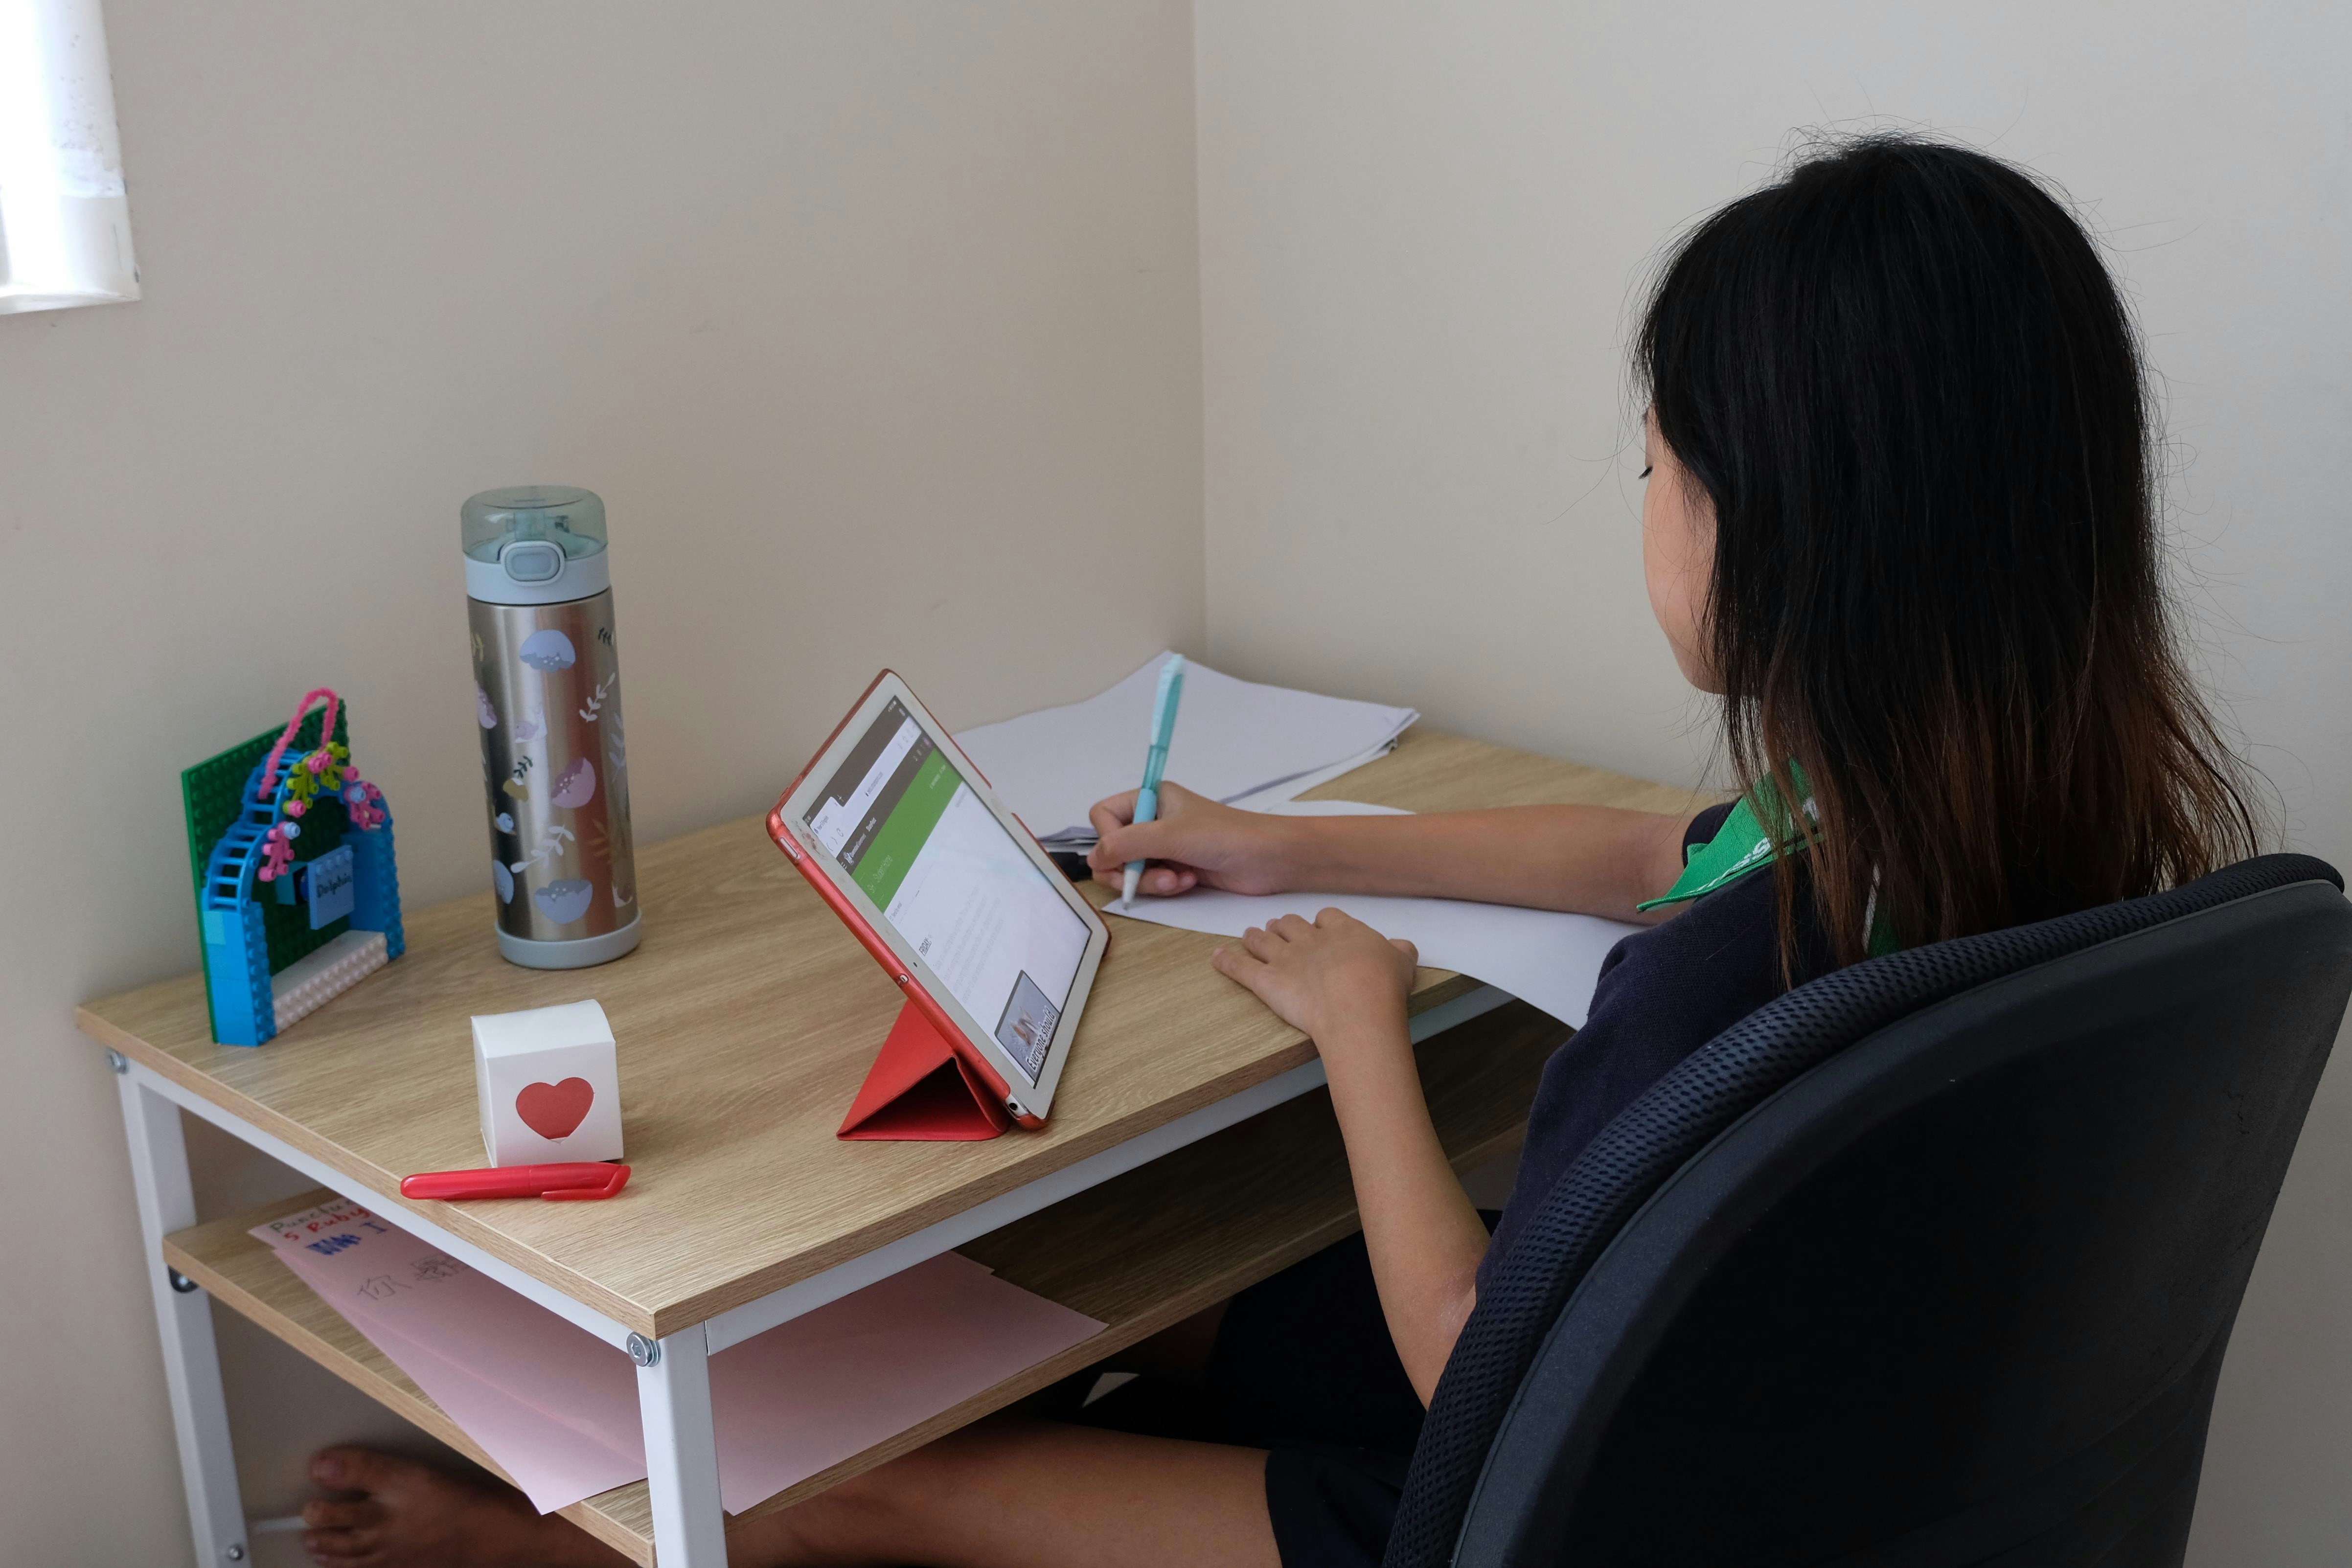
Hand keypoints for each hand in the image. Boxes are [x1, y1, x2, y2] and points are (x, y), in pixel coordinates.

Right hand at [1087, 782, 1299, 895]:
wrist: (1268, 859)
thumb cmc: (1224, 836)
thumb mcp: (1170, 835)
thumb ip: (1126, 844)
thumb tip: (1092, 859)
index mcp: (1149, 797)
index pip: (1102, 815)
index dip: (1108, 839)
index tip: (1128, 853)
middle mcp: (1152, 820)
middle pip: (1111, 848)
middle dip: (1130, 869)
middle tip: (1156, 877)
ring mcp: (1163, 847)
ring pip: (1129, 871)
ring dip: (1150, 881)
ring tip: (1178, 881)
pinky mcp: (1174, 869)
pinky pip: (1150, 883)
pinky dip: (1164, 887)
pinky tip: (1189, 883)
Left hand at [1210, 908, 1418, 1043]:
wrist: (1357, 1005)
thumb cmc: (1383, 985)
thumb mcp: (1403, 962)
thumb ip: (1399, 951)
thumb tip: (1401, 947)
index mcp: (1342, 930)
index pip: (1326, 917)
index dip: (1321, 923)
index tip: (1320, 928)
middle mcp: (1310, 940)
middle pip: (1291, 924)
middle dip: (1285, 927)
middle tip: (1280, 929)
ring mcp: (1285, 959)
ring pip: (1263, 940)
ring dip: (1255, 936)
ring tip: (1249, 935)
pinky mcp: (1266, 981)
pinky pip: (1239, 967)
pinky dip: (1225, 961)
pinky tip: (1215, 957)